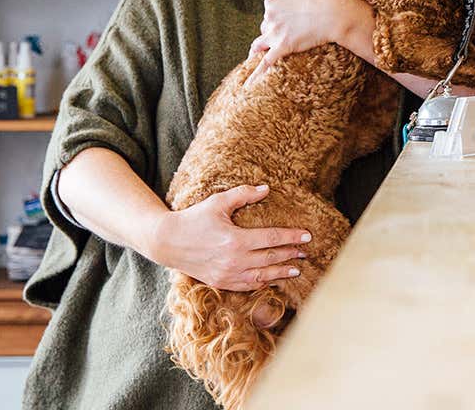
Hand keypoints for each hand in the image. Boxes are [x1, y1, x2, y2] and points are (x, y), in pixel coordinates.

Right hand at [150, 184, 310, 290]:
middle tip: (306, 251)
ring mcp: (227, 275)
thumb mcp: (218, 202)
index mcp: (235, 240)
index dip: (291, 237)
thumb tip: (266, 189)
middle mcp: (234, 261)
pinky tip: (273, 279)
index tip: (307, 236)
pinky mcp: (220, 283)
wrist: (167, 242)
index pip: (272, 239)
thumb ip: (243, 195)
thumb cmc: (194, 219)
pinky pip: (247, 285)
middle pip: (271, 258)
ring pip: (262, 276)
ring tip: (296, 269)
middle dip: (291, 254)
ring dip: (281, 272)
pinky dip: (263, 283)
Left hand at [247, 0, 373, 83]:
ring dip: (258, 51)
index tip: (288, 20)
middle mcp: (269, 17)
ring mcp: (275, 34)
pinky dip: (256, 75)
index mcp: (272, 2)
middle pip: (265, 28)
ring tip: (254, 58)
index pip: (269, 12)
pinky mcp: (283, 47)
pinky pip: (265, 63)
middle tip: (287, 36)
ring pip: (260, 45)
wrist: (334, 11)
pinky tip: (248, 86)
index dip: (278, 17)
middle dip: (273, 32)